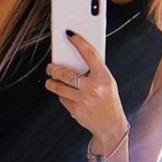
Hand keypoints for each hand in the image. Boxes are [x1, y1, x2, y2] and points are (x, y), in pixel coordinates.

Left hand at [45, 33, 128, 149]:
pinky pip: (62, 99)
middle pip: (66, 73)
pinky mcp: (76, 111)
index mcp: (104, 77)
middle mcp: (94, 88)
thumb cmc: (109, 101)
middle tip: (50, 67)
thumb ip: (94, 70)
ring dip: (51, 82)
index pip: (90, 55)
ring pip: (59, 87)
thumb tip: (74, 56)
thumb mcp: (107, 82)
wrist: (111, 126)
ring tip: (51, 80)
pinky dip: (61, 96)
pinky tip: (66, 95)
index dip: (79, 42)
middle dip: (54, 69)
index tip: (69, 35)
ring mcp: (84, 100)